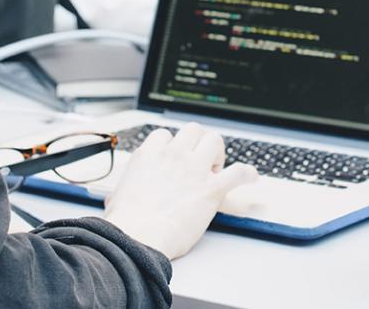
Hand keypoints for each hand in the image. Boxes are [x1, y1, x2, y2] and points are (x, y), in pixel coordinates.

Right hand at [103, 123, 257, 258]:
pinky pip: (238, 172)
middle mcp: (173, 156)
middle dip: (198, 143)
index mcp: (149, 156)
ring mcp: (194, 169)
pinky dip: (247, 174)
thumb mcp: (117, 200)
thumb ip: (122, 193)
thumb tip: (116, 200)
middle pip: (193, 130)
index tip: (176, 159)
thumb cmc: (125, 224)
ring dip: (217, 152)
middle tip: (199, 163)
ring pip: (214, 140)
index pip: (165, 135)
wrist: (137, 238)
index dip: (173, 146)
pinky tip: (251, 177)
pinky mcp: (212, 188)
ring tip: (216, 169)